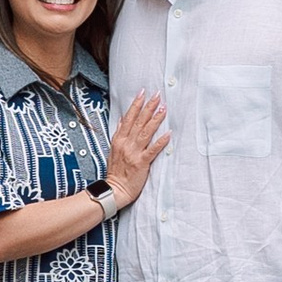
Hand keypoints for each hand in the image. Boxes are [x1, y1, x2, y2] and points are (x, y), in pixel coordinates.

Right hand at [102, 89, 169, 211]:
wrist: (115, 189)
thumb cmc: (116, 171)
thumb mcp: (113, 149)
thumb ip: (118, 133)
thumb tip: (121, 119)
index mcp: (119, 139)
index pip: (128, 118)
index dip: (136, 104)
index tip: (143, 93)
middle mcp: (126, 143)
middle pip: (138, 121)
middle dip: (148, 107)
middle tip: (157, 95)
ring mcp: (134, 153)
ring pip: (146, 132)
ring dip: (155, 119)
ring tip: (163, 109)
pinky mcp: (141, 163)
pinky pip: (152, 150)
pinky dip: (160, 141)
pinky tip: (168, 133)